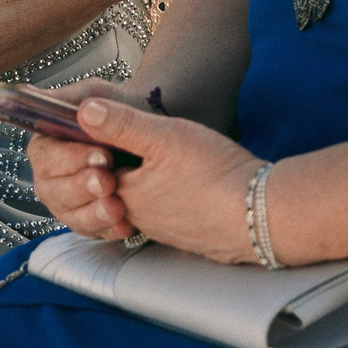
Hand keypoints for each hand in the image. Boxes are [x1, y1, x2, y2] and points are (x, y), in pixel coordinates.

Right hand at [25, 81, 140, 239]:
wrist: (143, 130)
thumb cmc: (115, 109)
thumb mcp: (98, 94)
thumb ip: (83, 99)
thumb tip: (74, 108)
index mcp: (46, 142)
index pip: (44, 155)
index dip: (69, 159)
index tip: (100, 155)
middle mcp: (51, 175)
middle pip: (52, 190)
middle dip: (81, 187)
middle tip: (107, 180)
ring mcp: (68, 202)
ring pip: (71, 216)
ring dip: (93, 213)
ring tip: (117, 206)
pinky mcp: (88, 221)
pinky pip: (93, 232)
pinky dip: (108, 230)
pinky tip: (125, 225)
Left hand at [59, 96, 268, 264]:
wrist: (265, 216)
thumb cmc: (216, 174)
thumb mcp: (165, 135)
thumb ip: (122, 123)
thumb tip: (82, 111)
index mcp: (128, 196)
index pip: (95, 173)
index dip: (98, 149)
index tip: (109, 130)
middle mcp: (143, 221)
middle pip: (120, 188)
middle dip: (124, 166)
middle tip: (142, 141)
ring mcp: (170, 232)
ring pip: (147, 203)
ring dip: (151, 183)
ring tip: (169, 160)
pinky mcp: (195, 237)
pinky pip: (173, 216)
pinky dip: (175, 199)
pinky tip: (192, 184)